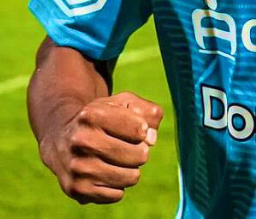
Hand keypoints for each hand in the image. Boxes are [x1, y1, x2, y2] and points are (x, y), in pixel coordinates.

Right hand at [38, 91, 163, 203]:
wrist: (61, 139)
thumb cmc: (103, 119)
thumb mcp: (125, 104)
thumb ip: (150, 113)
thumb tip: (151, 140)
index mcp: (92, 115)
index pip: (140, 130)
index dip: (142, 130)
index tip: (131, 128)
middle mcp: (81, 141)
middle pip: (140, 155)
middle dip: (139, 151)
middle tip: (123, 147)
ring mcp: (77, 166)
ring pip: (132, 177)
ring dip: (130, 170)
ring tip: (115, 161)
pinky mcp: (76, 189)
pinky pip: (117, 194)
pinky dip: (117, 186)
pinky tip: (104, 174)